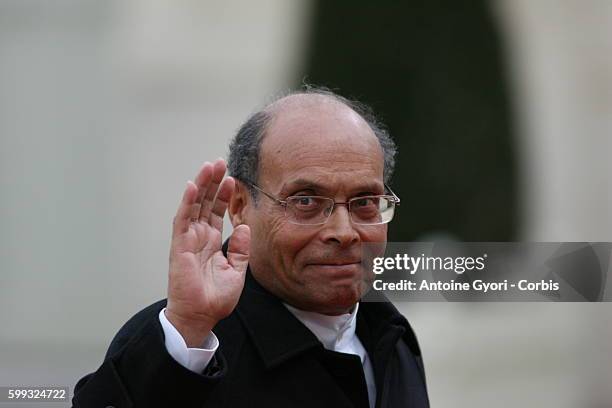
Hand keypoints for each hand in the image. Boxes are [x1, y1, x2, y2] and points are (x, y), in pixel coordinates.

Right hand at [166, 159, 249, 346]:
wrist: (201, 317)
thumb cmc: (215, 298)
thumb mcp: (236, 271)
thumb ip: (241, 249)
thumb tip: (245, 227)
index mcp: (211, 242)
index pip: (217, 212)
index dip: (223, 195)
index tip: (232, 178)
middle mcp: (198, 237)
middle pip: (205, 203)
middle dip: (212, 182)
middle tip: (219, 162)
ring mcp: (188, 240)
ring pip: (194, 206)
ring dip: (201, 185)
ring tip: (209, 166)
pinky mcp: (180, 246)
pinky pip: (183, 220)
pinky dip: (187, 203)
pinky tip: (193, 186)